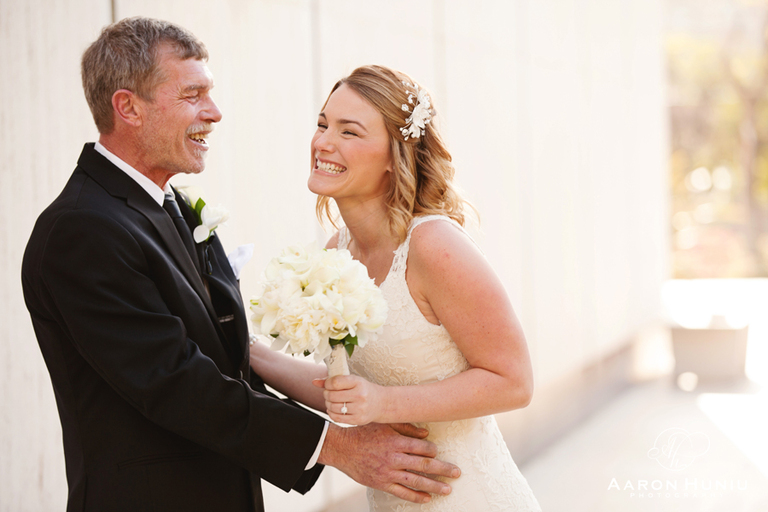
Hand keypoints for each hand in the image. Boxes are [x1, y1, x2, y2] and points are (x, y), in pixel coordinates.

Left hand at [313, 375, 386, 424]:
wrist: (380, 403)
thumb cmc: (363, 389)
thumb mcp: (352, 381)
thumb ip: (333, 380)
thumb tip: (314, 382)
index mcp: (358, 382)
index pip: (335, 382)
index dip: (327, 383)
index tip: (328, 384)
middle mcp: (360, 396)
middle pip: (332, 396)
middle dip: (326, 394)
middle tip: (328, 393)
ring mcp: (359, 409)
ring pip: (333, 407)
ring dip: (328, 404)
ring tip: (331, 401)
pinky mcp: (358, 420)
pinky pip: (337, 418)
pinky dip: (331, 413)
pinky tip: (334, 409)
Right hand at [317, 422, 460, 503]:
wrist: (342, 448)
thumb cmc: (364, 432)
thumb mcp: (385, 424)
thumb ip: (406, 427)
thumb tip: (427, 433)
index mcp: (396, 442)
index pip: (422, 448)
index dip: (433, 450)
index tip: (438, 452)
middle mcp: (394, 458)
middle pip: (424, 465)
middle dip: (443, 469)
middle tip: (457, 473)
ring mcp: (388, 473)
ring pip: (416, 481)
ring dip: (434, 486)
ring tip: (447, 489)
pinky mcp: (381, 483)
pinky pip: (401, 492)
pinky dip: (416, 496)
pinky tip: (427, 498)